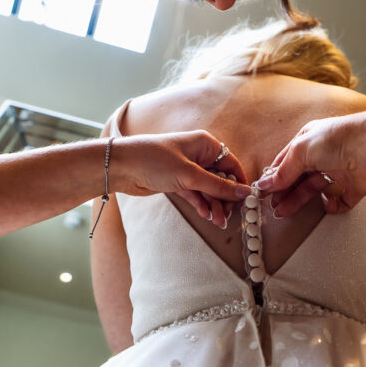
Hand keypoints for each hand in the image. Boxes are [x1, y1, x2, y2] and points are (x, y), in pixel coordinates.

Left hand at [110, 131, 251, 227]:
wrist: (121, 167)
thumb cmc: (154, 161)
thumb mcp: (190, 175)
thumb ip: (218, 186)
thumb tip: (244, 192)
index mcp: (205, 144)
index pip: (231, 164)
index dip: (239, 182)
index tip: (244, 201)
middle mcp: (198, 155)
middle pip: (221, 179)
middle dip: (225, 198)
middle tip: (227, 217)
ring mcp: (187, 169)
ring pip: (208, 189)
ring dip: (214, 205)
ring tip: (218, 222)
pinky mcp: (176, 181)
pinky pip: (195, 194)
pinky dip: (201, 204)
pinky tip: (206, 215)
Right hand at [255, 108, 365, 217]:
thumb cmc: (339, 139)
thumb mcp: (303, 150)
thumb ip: (284, 170)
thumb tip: (264, 185)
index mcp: (307, 142)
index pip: (284, 163)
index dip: (272, 178)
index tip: (261, 195)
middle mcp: (321, 157)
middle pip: (297, 179)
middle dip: (284, 193)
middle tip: (273, 210)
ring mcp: (338, 172)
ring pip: (313, 191)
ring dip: (299, 201)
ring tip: (285, 213)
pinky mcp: (354, 187)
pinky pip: (339, 202)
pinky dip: (332, 206)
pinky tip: (326, 204)